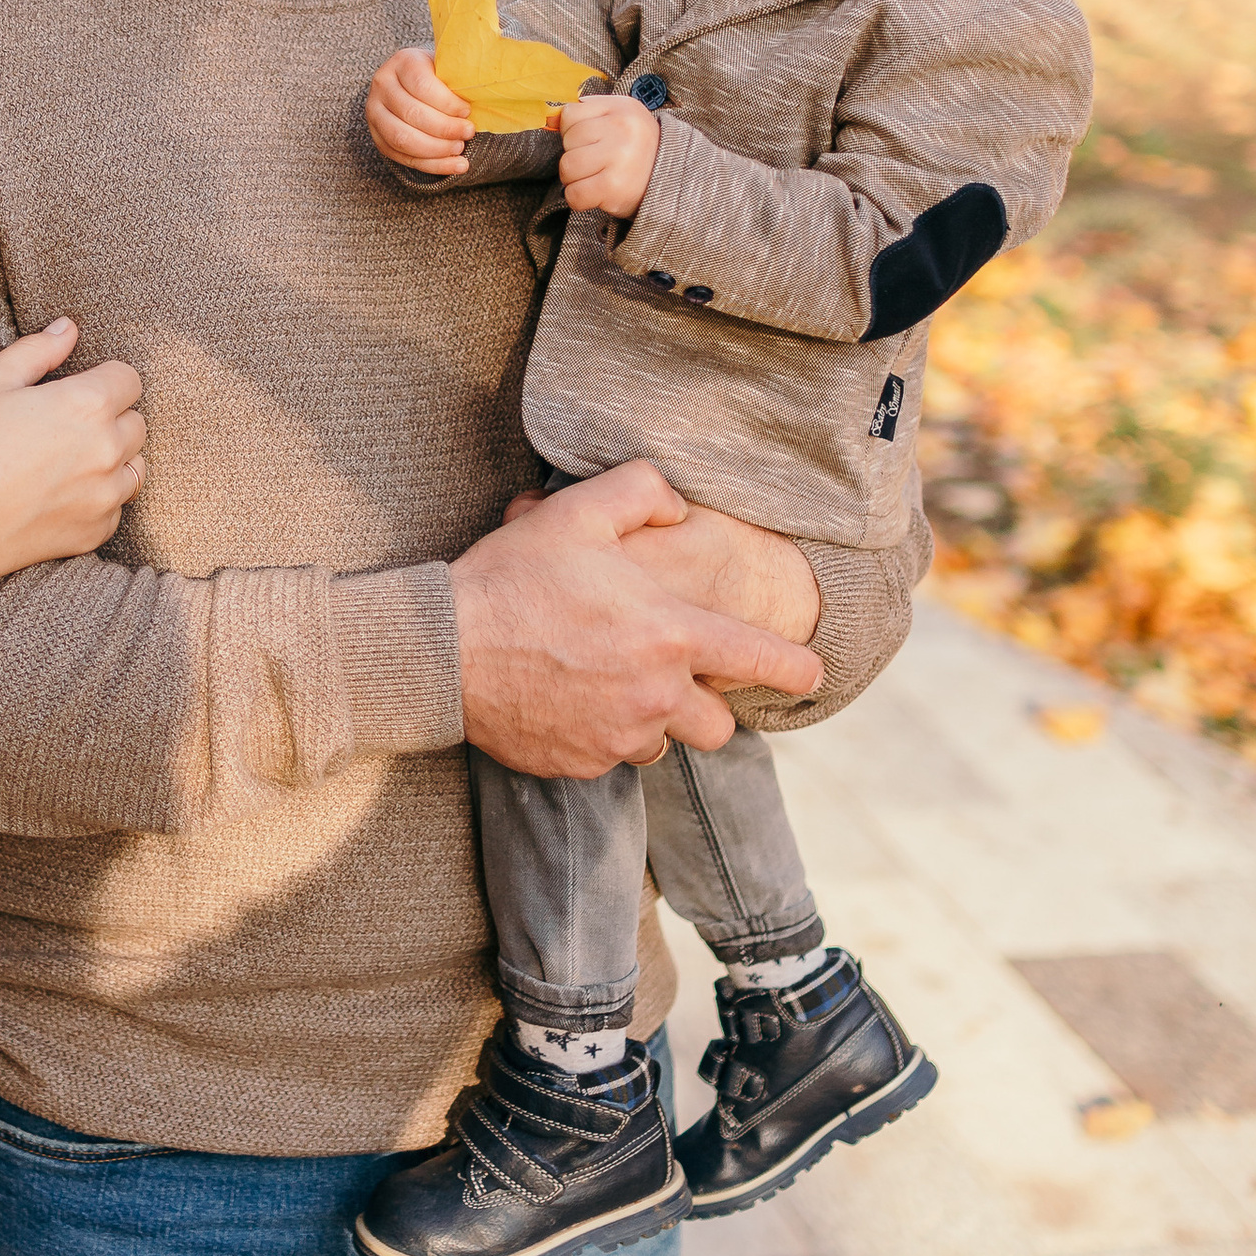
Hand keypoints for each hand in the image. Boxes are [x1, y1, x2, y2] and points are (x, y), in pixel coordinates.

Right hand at [0, 319, 145, 594]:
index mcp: (87, 405)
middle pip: (136, 423)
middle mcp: (108, 450)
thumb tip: (69, 328)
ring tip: (66, 460)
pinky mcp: (96, 532)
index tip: (76, 389)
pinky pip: (115, 506)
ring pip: (134, 466)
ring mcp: (105, 496)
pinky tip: (58, 494)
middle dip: (110, 418)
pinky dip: (98, 497)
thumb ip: (37, 350)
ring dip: (112, 458)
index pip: (129, 379)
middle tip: (64, 426)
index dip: (103, 378)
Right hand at [367, 43, 472, 174]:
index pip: (422, 85)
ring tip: (460, 149)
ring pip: (402, 138)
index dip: (447, 102)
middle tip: (468, 132)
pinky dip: (433, 165)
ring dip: (436, 149)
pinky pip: (403, 158)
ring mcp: (374, 112)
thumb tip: (485, 96)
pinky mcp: (378, 137)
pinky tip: (456, 165)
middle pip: (411, 113)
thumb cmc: (440, 76)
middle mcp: (382, 85)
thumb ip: (460, 78)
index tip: (467, 111)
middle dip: (444, 128)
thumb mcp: (448, 67)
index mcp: (403, 62)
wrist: (414, 84)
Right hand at [451, 463, 822, 775]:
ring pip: (662, 745)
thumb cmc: (513, 577)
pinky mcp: (579, 764)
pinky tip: (567, 699)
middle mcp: (655, 697)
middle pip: (721, 728)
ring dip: (652, 721)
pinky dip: (601, 735)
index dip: (798, 670)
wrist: (444, 649)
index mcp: (671, 636)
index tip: (812, 673)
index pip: (763, 662)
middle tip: (677, 676)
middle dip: (710, 706)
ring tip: (610, 683)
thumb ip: (643, 492)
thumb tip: (678, 506)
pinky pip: (609, 758)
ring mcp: (617, 738)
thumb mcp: (578, 512)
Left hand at [556, 90, 658, 216]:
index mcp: (621, 107)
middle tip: (598, 163)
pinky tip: (596, 193)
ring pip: (567, 167)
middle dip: (576, 155)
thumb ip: (586, 115)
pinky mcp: (613, 187)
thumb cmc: (637, 150)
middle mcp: (622, 129)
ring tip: (597, 177)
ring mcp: (619, 158)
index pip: (570, 114)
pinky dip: (579, 199)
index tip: (590, 141)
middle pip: (568, 141)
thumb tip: (547, 117)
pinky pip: (573, 194)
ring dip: (575, 179)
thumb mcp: (619, 119)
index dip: (572, 131)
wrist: (672, 181)